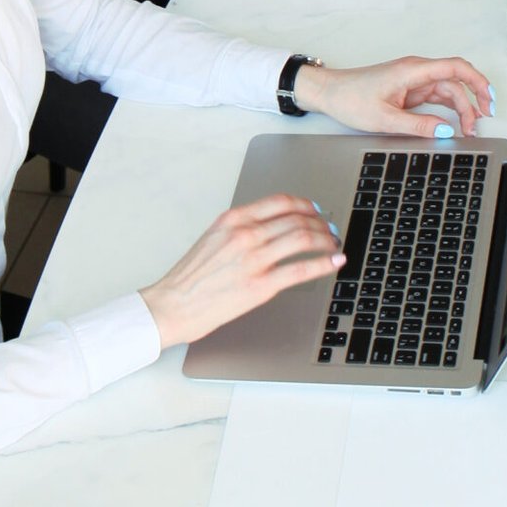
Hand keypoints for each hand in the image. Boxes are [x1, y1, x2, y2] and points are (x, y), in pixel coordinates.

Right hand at [142, 194, 344, 351]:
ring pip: (304, 239)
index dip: (306, 204)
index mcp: (234, 219)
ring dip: (326, 240)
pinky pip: (301, 269)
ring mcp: (254, 259)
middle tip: (330, 230)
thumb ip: (241, 228)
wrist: (171, 305)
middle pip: (297, 219)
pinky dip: (324, 263)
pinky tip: (334, 262)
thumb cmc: (189, 278)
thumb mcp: (213, 237)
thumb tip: (271, 226)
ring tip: (334, 244)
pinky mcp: (260, 286)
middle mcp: (246, 234)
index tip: (316, 210)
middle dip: (321, 223)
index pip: (281, 202)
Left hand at [294, 54, 492, 137]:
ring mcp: (414, 80)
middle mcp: (417, 71)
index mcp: (413, 70)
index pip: (456, 68)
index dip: (477, 82)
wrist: (329, 93)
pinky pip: (437, 96)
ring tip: (470, 128)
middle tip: (481, 122)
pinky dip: (449, 109)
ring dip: (462, 107)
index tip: (488, 101)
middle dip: (473, 100)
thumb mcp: (384, 118)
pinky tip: (455, 122)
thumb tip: (446, 131)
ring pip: (449, 90)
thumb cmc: (350, 98)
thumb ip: (418, 125)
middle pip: (456, 81)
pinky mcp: (410, 90)